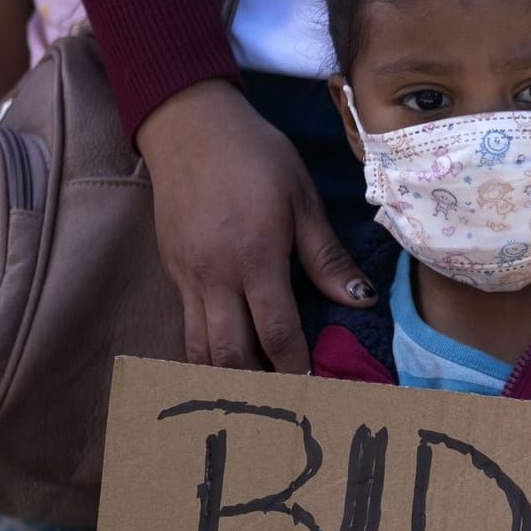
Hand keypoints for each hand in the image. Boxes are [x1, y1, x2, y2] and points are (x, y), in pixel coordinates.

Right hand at [136, 79, 374, 374]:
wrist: (189, 124)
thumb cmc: (255, 156)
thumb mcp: (302, 199)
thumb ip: (327, 256)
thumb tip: (359, 299)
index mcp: (255, 258)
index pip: (277, 333)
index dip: (296, 368)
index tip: (315, 392)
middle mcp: (215, 275)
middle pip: (231, 354)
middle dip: (258, 385)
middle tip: (284, 406)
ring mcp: (187, 276)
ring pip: (199, 349)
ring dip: (226, 377)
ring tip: (254, 396)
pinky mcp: (171, 272)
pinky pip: (186, 328)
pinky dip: (204, 354)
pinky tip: (225, 363)